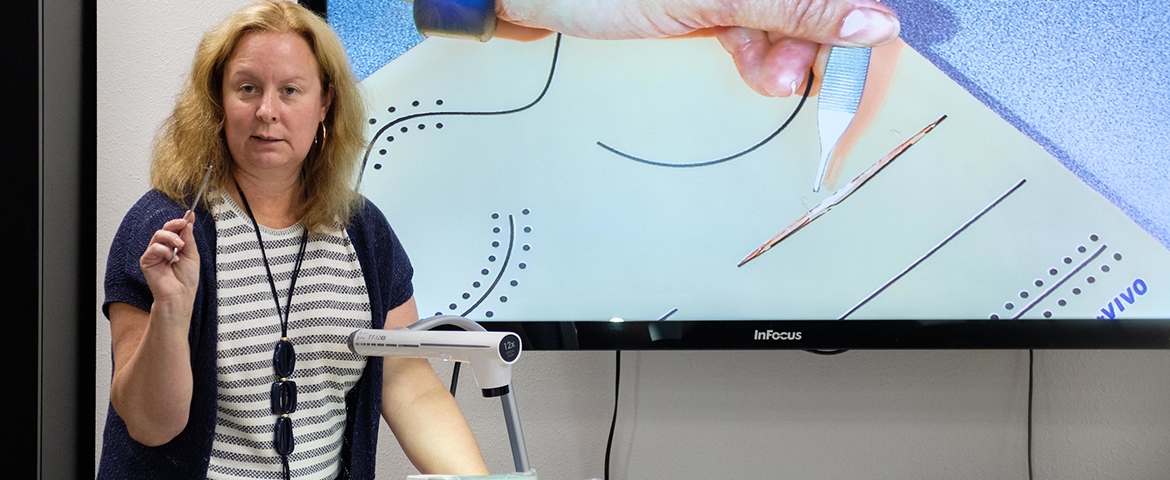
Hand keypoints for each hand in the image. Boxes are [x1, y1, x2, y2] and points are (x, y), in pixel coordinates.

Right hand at [139, 212, 199, 306]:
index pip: (175, 230)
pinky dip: (164, 250)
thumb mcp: (192, 255)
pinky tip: (173, 259)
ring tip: (180, 246)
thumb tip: (189, 222)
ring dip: (171, 237)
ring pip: (158, 235)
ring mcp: (154, 254)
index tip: (190, 215)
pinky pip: (153, 248)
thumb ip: (189, 239)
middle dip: (175, 225)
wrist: (180, 295)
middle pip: (165, 229)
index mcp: (174, 246)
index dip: (181, 221)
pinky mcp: (146, 261)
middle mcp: (163, 248)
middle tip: (183, 225)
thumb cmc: (186, 279)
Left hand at [496, 0, 899, 96]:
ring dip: (788, 53)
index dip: (857, 27)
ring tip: (768, 79)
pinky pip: (756, 24)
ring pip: (787, 16)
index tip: (860, 68)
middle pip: (816, 2)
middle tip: (799, 79)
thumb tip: (872, 22)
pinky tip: (757, 71)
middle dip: (817, 41)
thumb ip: (792, 5)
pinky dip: (760, 52)